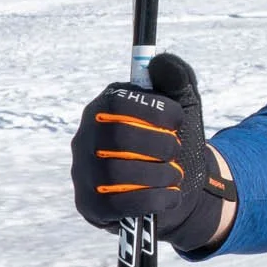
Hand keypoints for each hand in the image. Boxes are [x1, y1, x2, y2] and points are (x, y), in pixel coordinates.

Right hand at [70, 53, 235, 252]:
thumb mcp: (183, 105)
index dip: (154, 111)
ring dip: (158, 174)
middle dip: (158, 145)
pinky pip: (116, 205)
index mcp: (103, 107)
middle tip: (176, 150)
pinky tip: (170, 195)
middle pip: (116, 137)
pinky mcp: (89, 205)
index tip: (178, 121)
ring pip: (115, 173)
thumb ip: (176, 77)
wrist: (177, 186)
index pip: (117, 102)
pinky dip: (153, 200)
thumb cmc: (173, 140)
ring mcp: (83, 173)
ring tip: (175, 174)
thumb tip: (159, 61)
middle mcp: (85, 138)